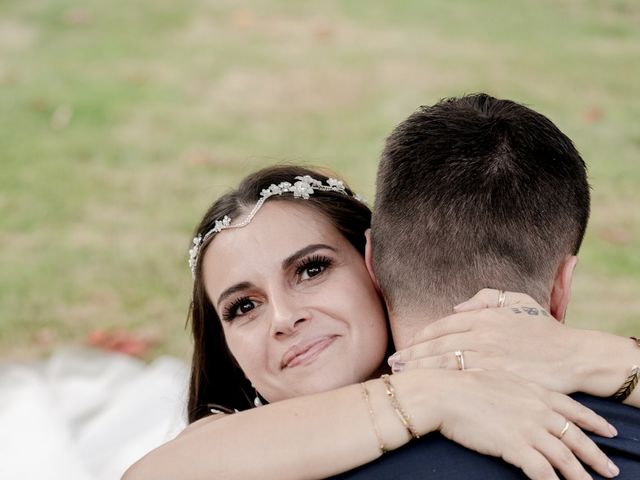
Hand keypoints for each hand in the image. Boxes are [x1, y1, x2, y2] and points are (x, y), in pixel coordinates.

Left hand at [389, 288, 587, 393]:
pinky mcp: (494, 378)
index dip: (422, 335)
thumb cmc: (545, 330)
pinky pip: (461, 380)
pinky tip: (428, 388)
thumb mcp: (518, 302)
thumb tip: (458, 306)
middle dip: (412, 354)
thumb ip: (487, 297)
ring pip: (444, 362)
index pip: (443, 324)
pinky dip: (441, 383)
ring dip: (419, 369)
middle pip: (436, 344)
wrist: (573, 357)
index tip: (408, 344)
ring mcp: (487, 357)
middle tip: (393, 363)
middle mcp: (482, 334)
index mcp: (484, 316)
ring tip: (401, 375)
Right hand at [403, 369, 619, 478]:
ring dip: (580, 475)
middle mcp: (536, 409)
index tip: (608, 430)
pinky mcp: (514, 446)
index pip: (572, 408)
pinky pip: (542, 471)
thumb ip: (514, 387)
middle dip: (595, 454)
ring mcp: (527, 428)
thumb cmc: (461, 382)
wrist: (443, 392)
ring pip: (564, 457)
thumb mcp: (495, 376)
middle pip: (575, 435)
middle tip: (611, 469)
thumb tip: (517, 395)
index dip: (592, 420)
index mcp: (533, 391)